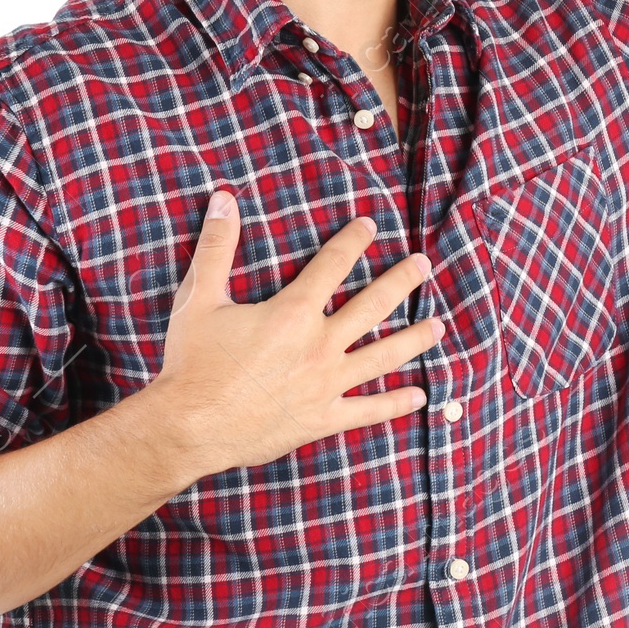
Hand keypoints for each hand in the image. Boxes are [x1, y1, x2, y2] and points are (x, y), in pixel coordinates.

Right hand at [151, 192, 439, 478]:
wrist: (188, 428)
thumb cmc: (192, 363)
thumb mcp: (199, 298)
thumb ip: (216, 247)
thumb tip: (223, 199)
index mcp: (293, 313)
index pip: (333, 265)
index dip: (353, 241)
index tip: (370, 226)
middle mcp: (319, 345)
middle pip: (373, 306)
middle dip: (402, 281)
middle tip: (423, 265)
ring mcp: (325, 385)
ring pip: (383, 356)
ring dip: (414, 339)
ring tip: (439, 326)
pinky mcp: (321, 418)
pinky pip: (367, 411)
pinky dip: (395, 403)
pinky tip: (419, 396)